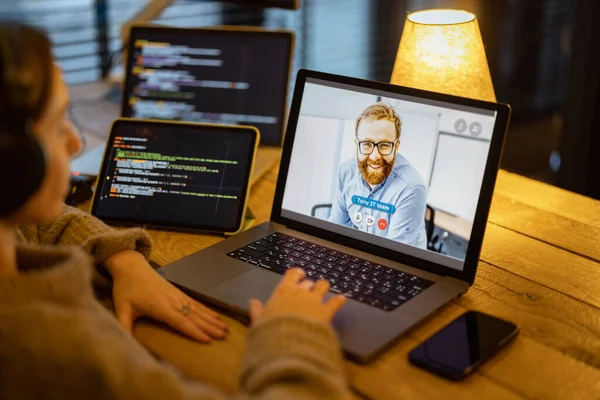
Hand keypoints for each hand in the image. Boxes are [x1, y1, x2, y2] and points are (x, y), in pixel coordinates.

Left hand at [104, 250, 227, 342]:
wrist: (131, 266)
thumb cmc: (126, 288)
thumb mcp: (121, 309)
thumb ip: (124, 326)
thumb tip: (123, 344)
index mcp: (159, 306)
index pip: (179, 321)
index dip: (193, 331)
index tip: (206, 339)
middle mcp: (172, 301)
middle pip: (193, 315)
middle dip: (209, 326)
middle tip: (223, 335)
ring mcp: (177, 295)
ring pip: (197, 309)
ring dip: (211, 319)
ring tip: (224, 328)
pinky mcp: (178, 292)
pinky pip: (195, 302)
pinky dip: (206, 310)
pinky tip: (215, 315)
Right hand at [249, 268, 345, 324]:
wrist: (288, 344)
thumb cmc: (271, 332)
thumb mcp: (259, 322)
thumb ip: (257, 311)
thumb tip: (252, 302)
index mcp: (283, 291)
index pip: (292, 275)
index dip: (296, 273)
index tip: (299, 274)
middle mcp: (300, 292)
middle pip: (307, 283)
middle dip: (308, 286)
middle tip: (309, 289)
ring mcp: (314, 300)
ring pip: (323, 286)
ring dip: (324, 287)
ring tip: (325, 288)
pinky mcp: (326, 311)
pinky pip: (336, 302)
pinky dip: (339, 300)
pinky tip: (342, 298)